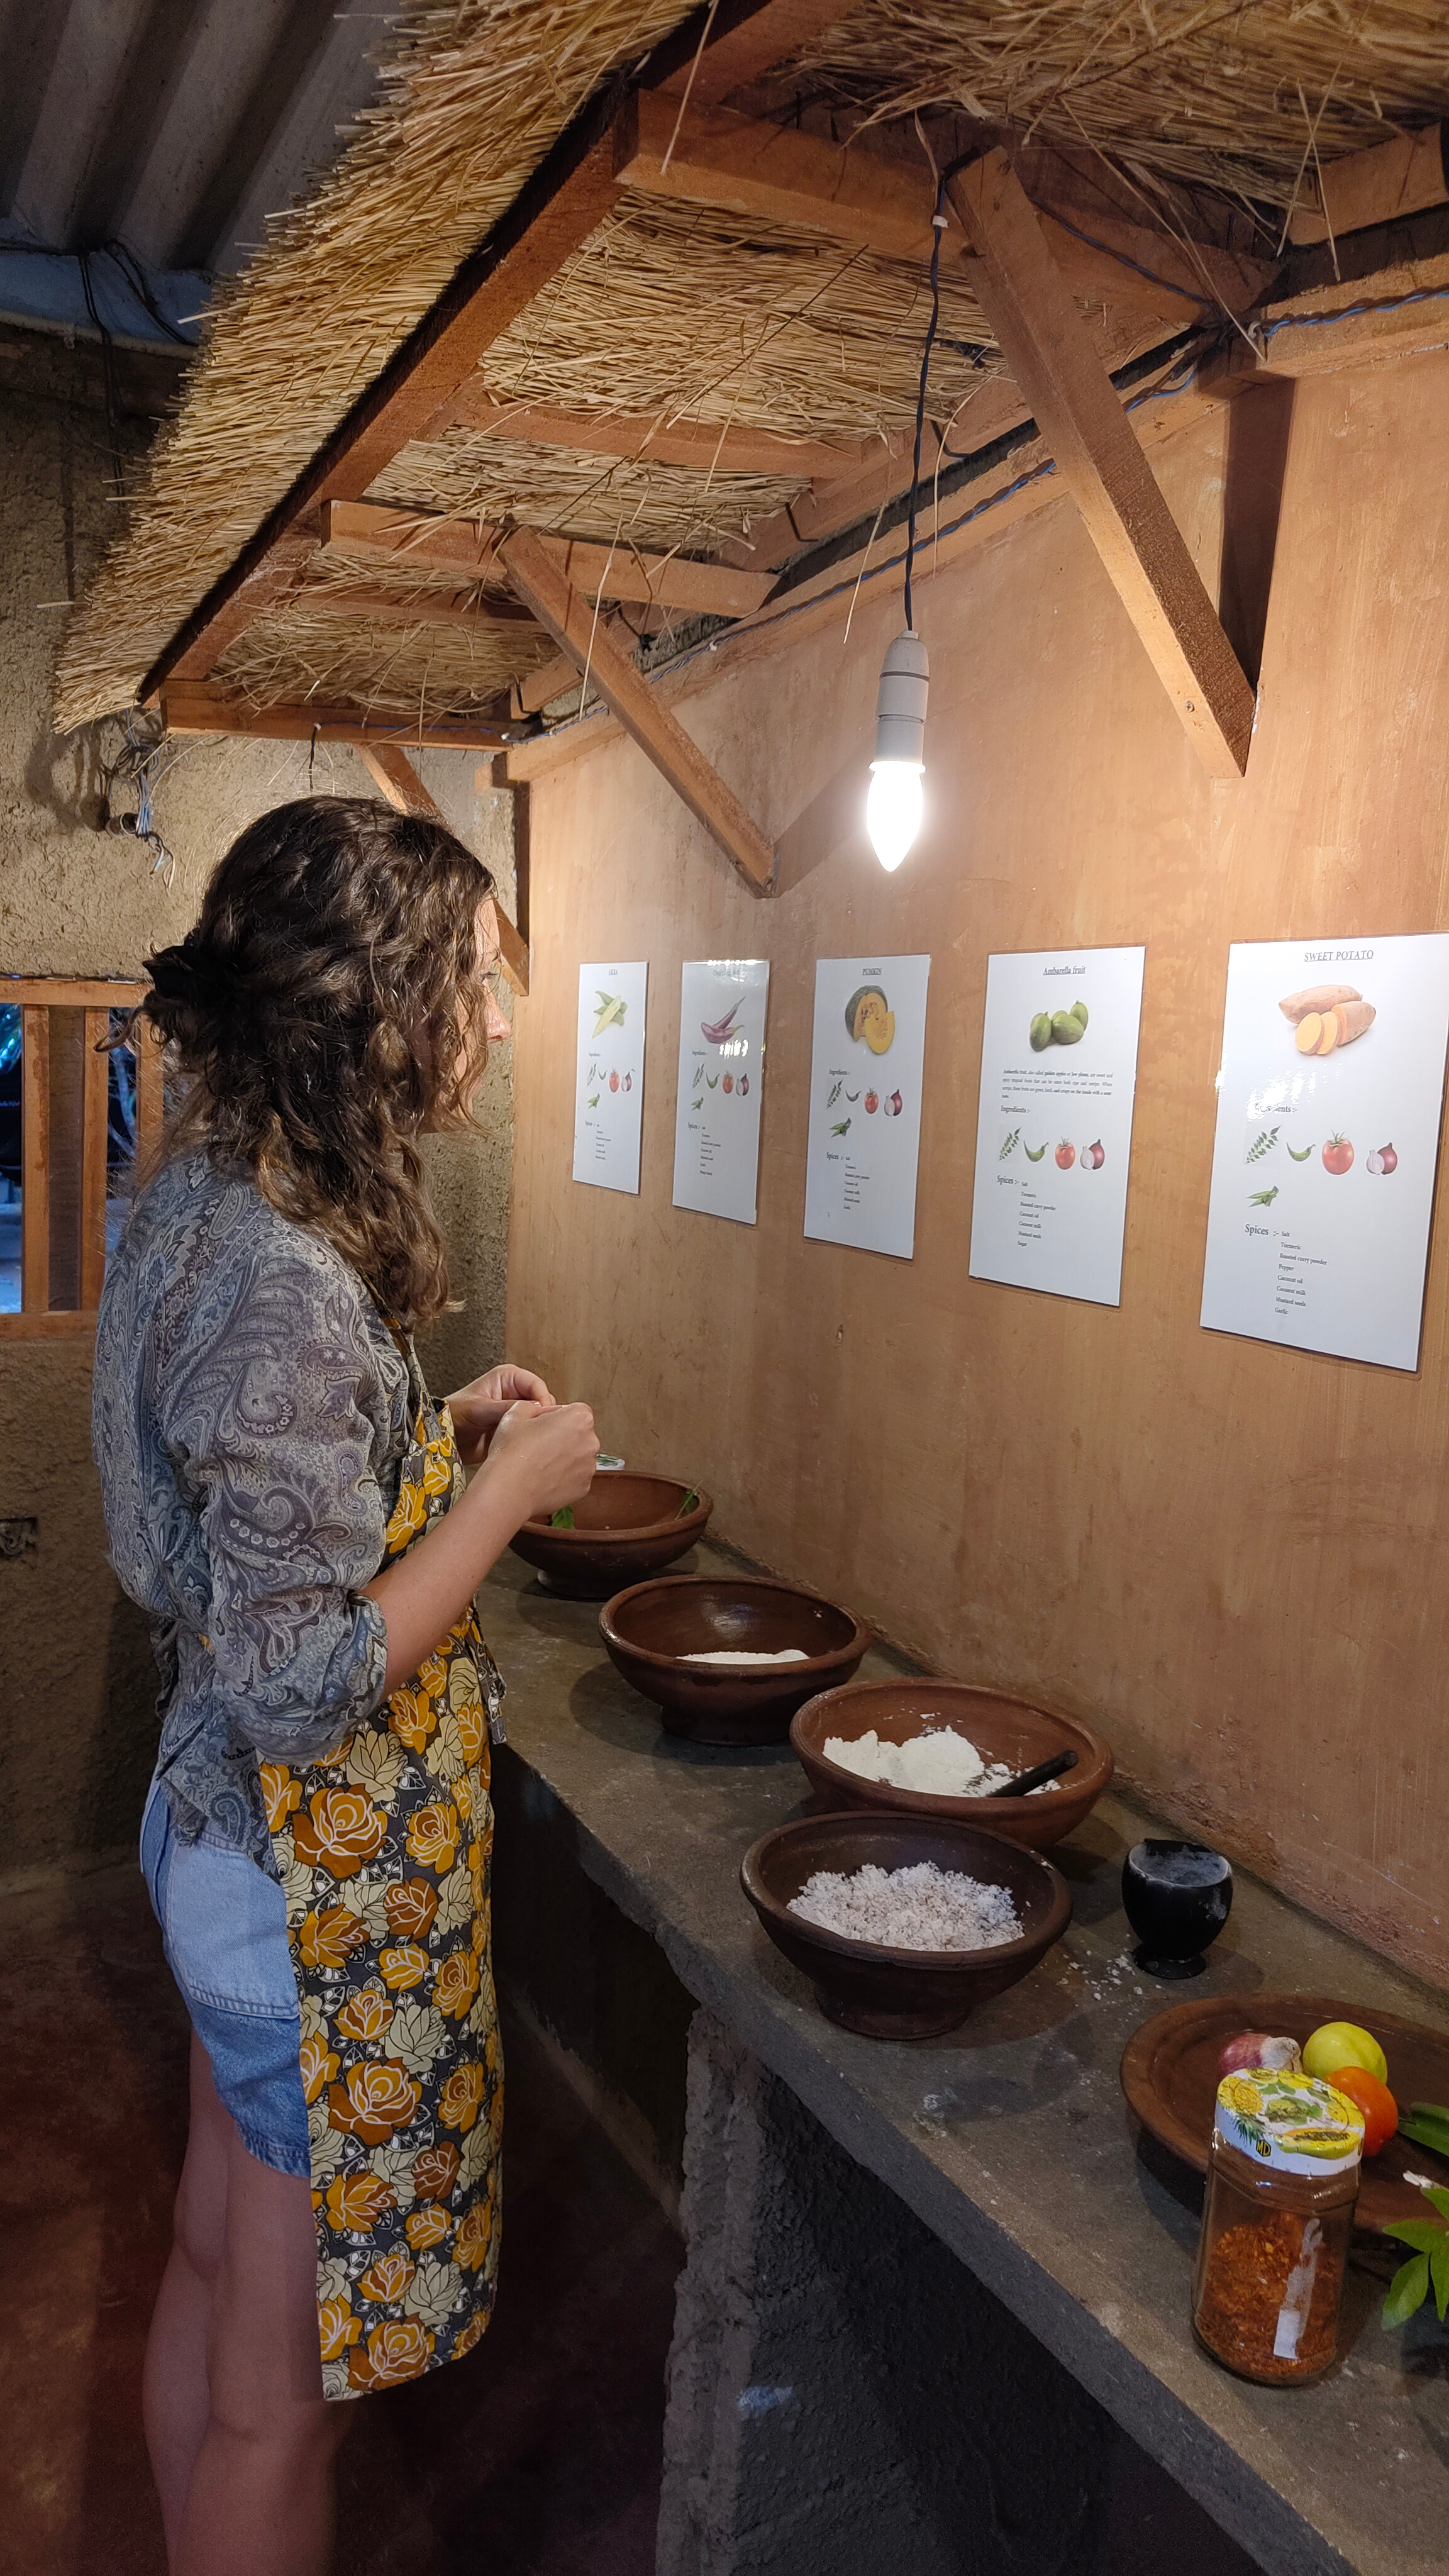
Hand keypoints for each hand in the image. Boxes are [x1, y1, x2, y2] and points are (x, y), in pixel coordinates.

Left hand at [448, 1362, 555, 1466]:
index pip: (537, 1385)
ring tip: (530, 1437)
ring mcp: (516, 1412)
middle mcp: (515, 1393)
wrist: (442, 1438)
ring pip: (539, 1419)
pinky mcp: (515, 1429)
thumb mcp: (480, 1408)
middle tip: (538, 1428)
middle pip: (543, 1402)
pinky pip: (531, 1434)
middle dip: (542, 1415)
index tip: (542, 1416)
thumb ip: (508, 1408)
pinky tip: (527, 1444)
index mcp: (508, 1378)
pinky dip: (532, 1439)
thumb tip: (535, 1409)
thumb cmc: (453, 1414)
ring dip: (537, 1428)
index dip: (542, 1401)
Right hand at [483, 1400, 596, 1522]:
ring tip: (538, 1462)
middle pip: (578, 1434)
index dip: (555, 1417)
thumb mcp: (516, 1412)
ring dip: (563, 1457)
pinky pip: (575, 1477)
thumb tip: (540, 1410)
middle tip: (537, 1445)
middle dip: (562, 1437)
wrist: (508, 1490)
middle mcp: (591, 1442)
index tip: (541, 1426)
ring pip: (577, 1456)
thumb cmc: (512, 1452)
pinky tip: (543, 1477)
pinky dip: (563, 1477)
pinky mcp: (583, 1488)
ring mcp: (589, 1467)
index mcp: (579, 1418)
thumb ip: (534, 1405)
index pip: (573, 1410)